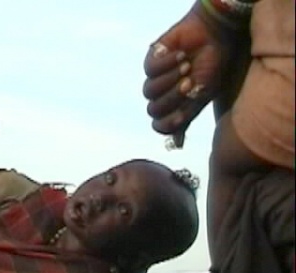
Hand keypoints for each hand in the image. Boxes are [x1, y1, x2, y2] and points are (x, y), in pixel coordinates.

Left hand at [143, 4, 235, 135]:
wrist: (215, 35)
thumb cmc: (213, 66)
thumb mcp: (205, 94)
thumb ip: (188, 116)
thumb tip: (176, 145)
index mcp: (175, 108)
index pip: (160, 126)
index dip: (168, 124)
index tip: (182, 115)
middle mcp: (163, 96)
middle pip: (153, 110)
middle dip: (172, 98)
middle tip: (189, 82)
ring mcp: (155, 79)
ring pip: (149, 91)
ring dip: (170, 79)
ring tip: (187, 65)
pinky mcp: (151, 60)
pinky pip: (150, 70)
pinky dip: (166, 63)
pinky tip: (180, 54)